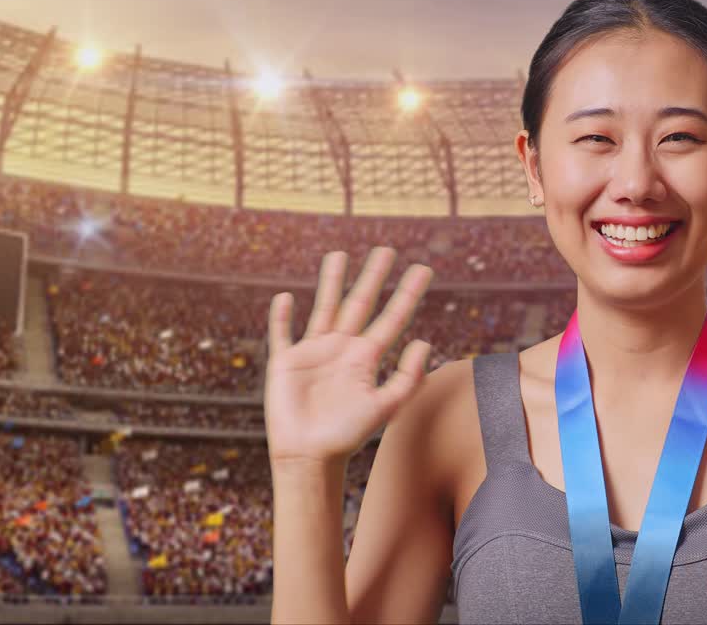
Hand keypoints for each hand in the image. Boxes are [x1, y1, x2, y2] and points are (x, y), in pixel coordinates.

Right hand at [264, 247, 433, 468]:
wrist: (310, 457)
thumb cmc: (348, 436)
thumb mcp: (385, 407)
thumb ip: (407, 377)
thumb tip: (425, 341)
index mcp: (367, 358)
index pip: (392, 318)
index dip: (407, 294)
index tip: (423, 270)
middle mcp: (342, 349)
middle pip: (360, 303)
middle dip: (373, 277)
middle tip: (387, 249)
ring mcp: (314, 353)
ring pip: (324, 307)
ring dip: (331, 282)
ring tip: (339, 254)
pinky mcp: (285, 363)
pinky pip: (282, 334)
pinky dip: (281, 317)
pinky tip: (285, 296)